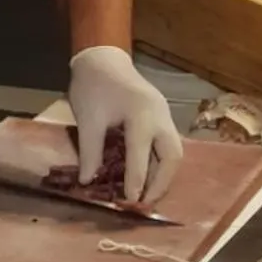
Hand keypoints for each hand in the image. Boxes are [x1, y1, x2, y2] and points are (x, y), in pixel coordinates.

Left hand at [68, 45, 182, 203]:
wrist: (102, 58)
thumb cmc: (93, 86)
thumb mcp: (87, 121)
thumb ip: (90, 153)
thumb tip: (88, 182)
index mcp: (141, 116)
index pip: (141, 157)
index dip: (136, 182)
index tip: (130, 203)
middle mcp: (160, 116)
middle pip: (172, 157)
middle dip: (161, 183)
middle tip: (145, 203)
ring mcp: (164, 115)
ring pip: (174, 152)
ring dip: (163, 175)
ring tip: (147, 195)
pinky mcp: (161, 116)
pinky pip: (168, 144)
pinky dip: (160, 163)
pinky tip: (148, 176)